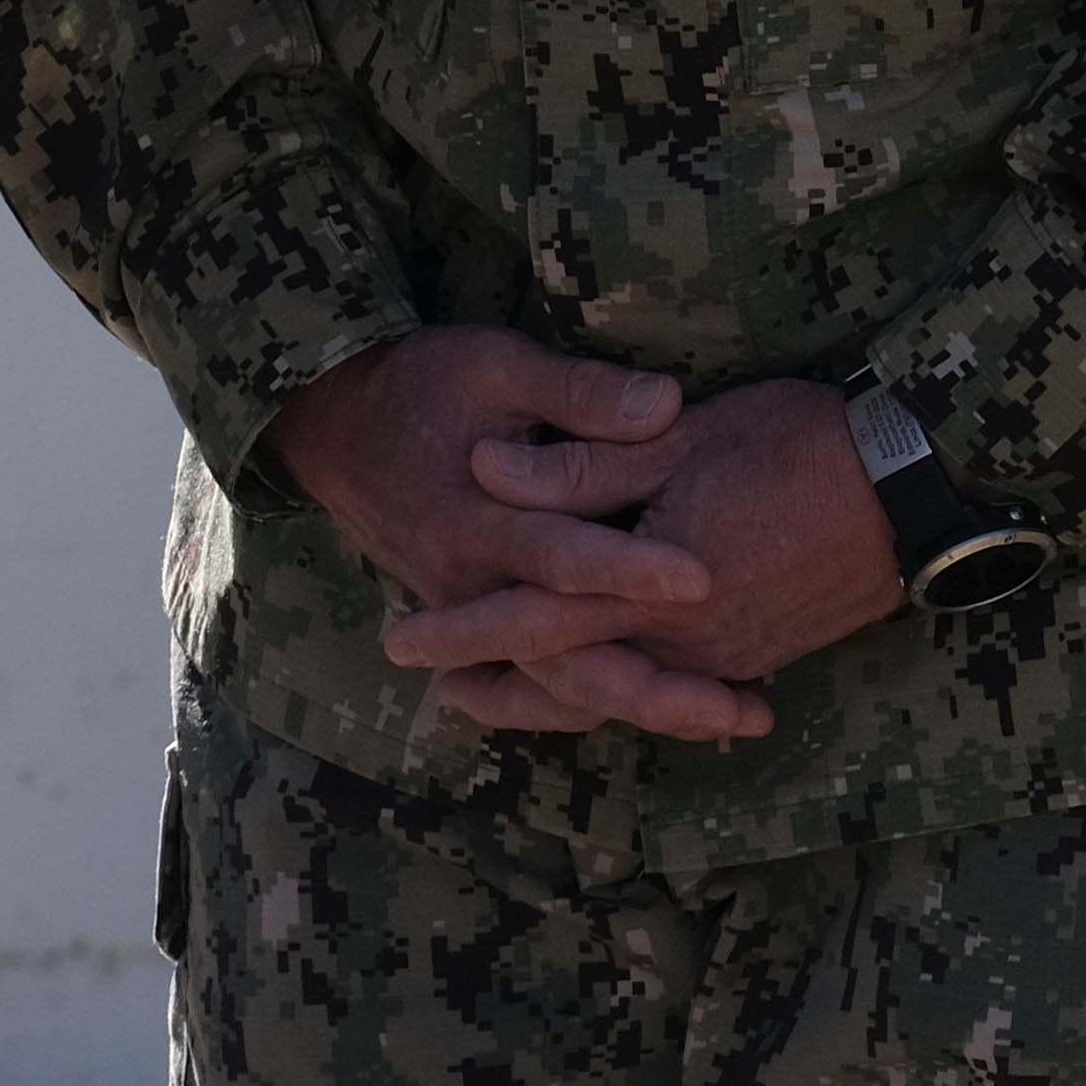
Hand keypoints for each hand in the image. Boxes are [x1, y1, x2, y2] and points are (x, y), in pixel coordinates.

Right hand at [262, 331, 743, 739]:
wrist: (343, 431)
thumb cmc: (426, 387)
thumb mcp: (496, 365)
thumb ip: (580, 392)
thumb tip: (667, 404)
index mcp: (471, 523)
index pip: (560, 556)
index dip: (629, 570)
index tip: (703, 578)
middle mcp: (471, 591)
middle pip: (567, 659)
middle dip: (656, 687)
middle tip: (742, 706)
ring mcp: (478, 620)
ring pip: (563, 688)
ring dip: (647, 707)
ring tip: (737, 720)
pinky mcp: (487, 629)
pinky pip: (547, 686)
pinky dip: (608, 700)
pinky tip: (679, 713)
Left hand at [408, 376, 901, 737]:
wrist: (915, 490)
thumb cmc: (799, 444)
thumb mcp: (682, 435)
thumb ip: (583, 460)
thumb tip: (486, 469)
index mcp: (647, 585)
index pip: (532, 615)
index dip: (463, 627)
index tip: (399, 640)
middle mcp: (679, 642)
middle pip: (566, 677)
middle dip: (497, 684)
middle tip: (433, 689)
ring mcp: (722, 661)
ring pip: (617, 694)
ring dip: (552, 699)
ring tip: (496, 700)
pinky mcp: (757, 658)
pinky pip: (670, 692)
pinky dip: (623, 697)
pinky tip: (602, 691)